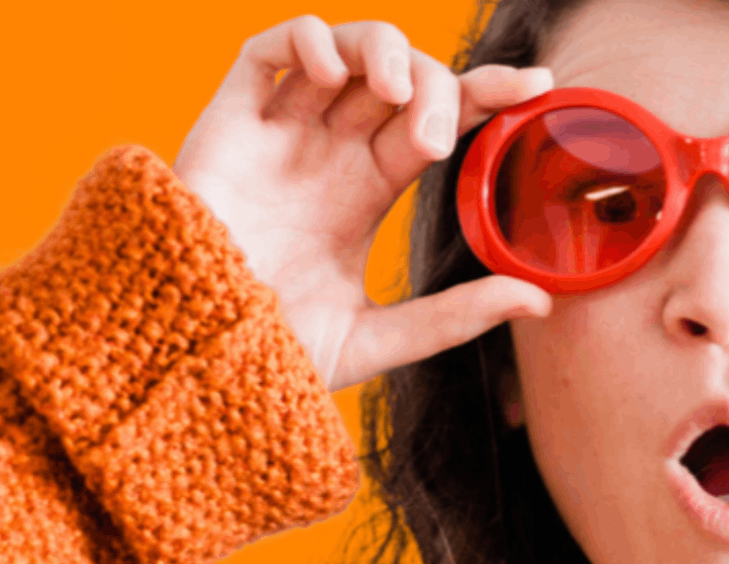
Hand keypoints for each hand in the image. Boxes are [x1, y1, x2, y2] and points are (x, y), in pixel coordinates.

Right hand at [174, 16, 555, 390]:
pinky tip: (332, 80)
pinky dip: (310, 42)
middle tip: (438, 140)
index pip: (438, 117)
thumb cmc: (268, 351)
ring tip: (394, 94)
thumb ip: (454, 317)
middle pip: (403, 78)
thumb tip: (541, 301)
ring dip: (386, 52)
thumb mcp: (376, 338)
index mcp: (366, 187)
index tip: (534, 88)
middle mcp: (328, 149)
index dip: (486, 92)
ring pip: (347, 48)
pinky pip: (271, 48)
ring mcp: (281, 129)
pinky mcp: (231, 118)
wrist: (187, 357)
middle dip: (438, 85)